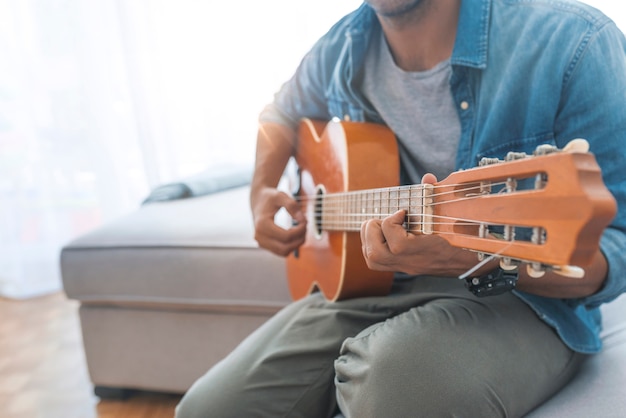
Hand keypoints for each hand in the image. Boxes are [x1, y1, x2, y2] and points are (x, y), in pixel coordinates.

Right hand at [251, 187, 306, 256]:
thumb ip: (292, 206)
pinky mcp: (264, 245)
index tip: (305, 221)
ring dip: (296, 244)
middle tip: (305, 227)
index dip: (300, 230)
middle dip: (299, 240)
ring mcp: (261, 242)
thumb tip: (303, 220)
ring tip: (300, 231)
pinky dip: (290, 246)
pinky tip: (294, 235)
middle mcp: (259, 236)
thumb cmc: (270, 198)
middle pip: (285, 248)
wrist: (258, 200)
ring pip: (283, 252)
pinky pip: (281, 251)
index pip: (286, 236)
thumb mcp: (281, 196)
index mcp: (262, 224)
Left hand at [359, 173, 481, 276]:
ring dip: (368, 238)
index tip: (403, 211)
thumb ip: (439, 193)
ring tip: (378, 224)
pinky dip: (371, 245)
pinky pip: (376, 263)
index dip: (393, 219)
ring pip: (373, 259)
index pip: (395, 239)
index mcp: (425, 249)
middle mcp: (412, 261)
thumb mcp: (455, 212)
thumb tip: (428, 178)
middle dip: (372, 230)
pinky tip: (381, 233)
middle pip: (375, 253)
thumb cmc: (465, 234)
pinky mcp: (403, 266)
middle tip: (382, 218)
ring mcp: (406, 266)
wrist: (473, 260)